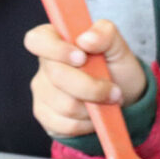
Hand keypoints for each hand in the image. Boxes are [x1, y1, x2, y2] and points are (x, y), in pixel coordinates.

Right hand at [25, 19, 145, 136]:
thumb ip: (105, 33)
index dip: (56, 49)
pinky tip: (95, 116)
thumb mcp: (118, 47)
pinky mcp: (45, 116)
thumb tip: (86, 39)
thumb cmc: (116, 68)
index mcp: (55, 40)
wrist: (122, 98)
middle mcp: (44, 65)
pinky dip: (87, 123)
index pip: (37, 40)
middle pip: (57, 76)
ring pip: (65, 105)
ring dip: (93, 107)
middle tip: (114, 91)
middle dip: (91, 87)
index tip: (82, 57)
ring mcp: (41, 91)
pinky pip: (65, 124)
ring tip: (106, 102)